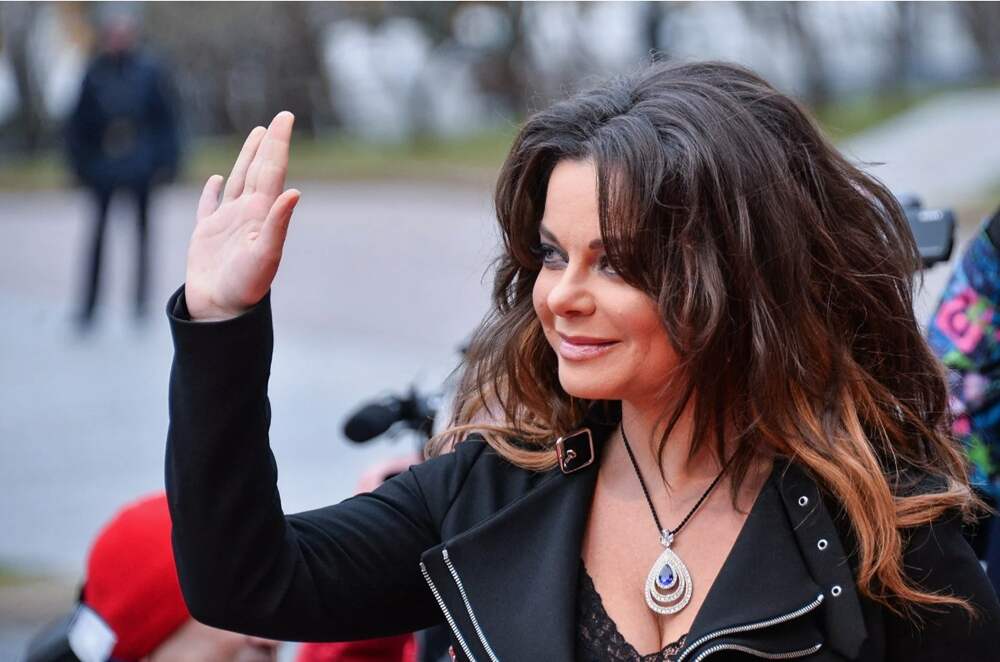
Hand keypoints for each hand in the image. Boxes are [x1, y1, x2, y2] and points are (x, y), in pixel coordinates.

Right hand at [184, 111, 299, 320]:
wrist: (222, 312)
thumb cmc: (246, 287)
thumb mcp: (266, 255)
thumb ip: (279, 224)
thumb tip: (294, 192)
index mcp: (262, 213)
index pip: (273, 170)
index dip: (278, 143)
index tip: (286, 117)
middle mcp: (248, 214)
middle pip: (259, 170)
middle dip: (267, 144)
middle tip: (278, 119)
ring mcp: (227, 222)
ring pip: (238, 180)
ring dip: (247, 158)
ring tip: (256, 136)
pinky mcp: (206, 234)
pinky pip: (210, 205)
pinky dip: (213, 190)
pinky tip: (218, 178)